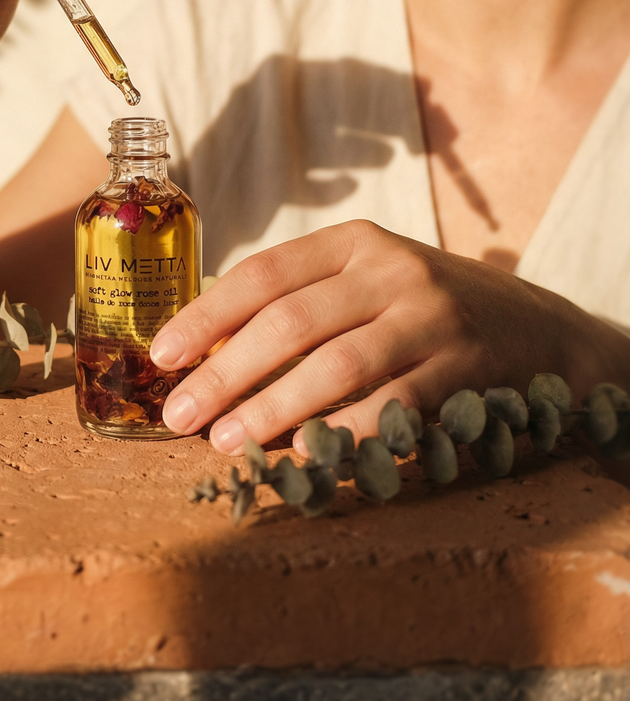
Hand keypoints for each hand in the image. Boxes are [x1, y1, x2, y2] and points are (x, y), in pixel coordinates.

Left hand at [149, 219, 600, 451]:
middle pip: (290, 323)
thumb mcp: (368, 283)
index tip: (161, 356)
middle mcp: (392, 271)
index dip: (206, 316)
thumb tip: (206, 355)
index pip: (264, 274)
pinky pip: (390, 408)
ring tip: (229, 443)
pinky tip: (304, 456)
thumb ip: (302, 305)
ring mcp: (430, 318)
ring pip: (336, 367)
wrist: (538, 329)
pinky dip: (342, 435)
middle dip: (226, 374)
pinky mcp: (461, 369)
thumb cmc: (425, 311)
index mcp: (355, 243)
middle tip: (182, 417)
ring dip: (274, 410)